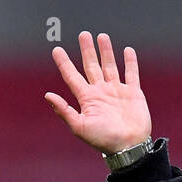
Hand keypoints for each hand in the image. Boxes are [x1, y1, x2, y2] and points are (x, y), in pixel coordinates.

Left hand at [45, 32, 150, 153]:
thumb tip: (48, 95)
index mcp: (87, 99)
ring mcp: (117, 91)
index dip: (64, 63)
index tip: (56, 50)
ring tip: (101, 36)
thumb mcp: (80, 127)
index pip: (72, 76)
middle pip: (91, 66)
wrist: (128, 146)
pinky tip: (126, 51)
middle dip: (87, 50)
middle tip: (83, 35)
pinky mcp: (133, 93)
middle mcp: (100, 92)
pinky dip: (130, 62)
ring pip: (110, 66)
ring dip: (106, 52)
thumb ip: (64, 111)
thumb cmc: (103, 140)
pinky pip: (131, 74)